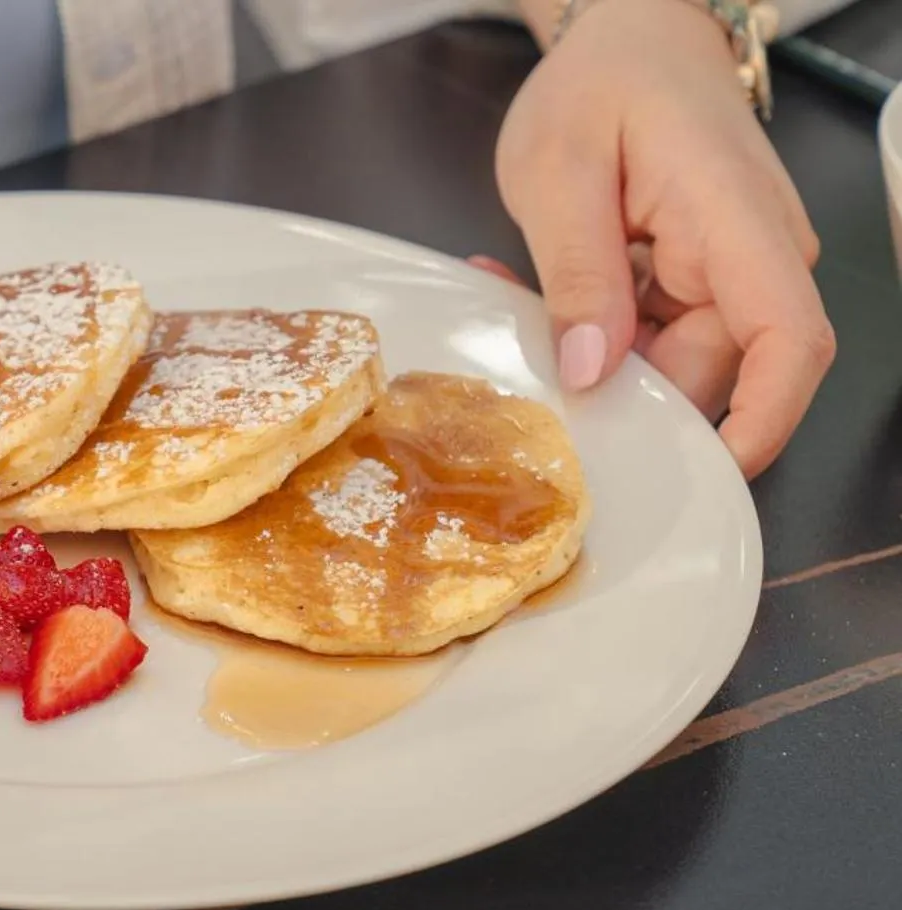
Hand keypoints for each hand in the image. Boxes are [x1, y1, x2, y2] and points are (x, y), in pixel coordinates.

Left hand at [495, 0, 834, 476]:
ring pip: (666, 361)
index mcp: (737, 224)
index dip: (759, 422)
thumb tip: (594, 372)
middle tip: (524, 358)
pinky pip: (646, 335)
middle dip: (617, 388)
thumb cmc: (604, 78)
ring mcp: (725, 271)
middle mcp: (751, 257)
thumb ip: (577, 273)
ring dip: (589, 354)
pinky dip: (589, 328)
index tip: (701, 472)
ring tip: (515, 299)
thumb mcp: (562, 169)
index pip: (789, 341)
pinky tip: (529, 293)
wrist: (630, 32)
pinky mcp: (693, 278)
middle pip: (706, 372)